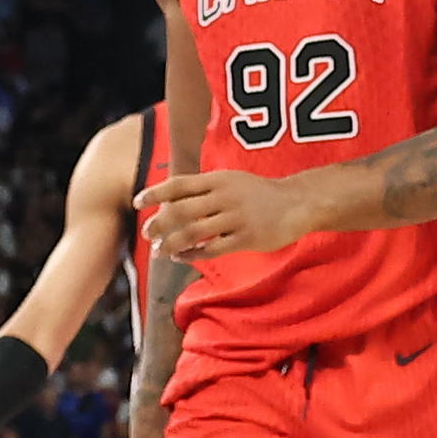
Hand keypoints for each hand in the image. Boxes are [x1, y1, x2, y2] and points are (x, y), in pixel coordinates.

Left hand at [137, 168, 309, 260]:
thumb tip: (168, 201)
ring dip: (171, 243)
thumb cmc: (259, 194)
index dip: (155, 193)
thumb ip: (204, 189)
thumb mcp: (232, 181)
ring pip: (193, 233)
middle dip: (159, 224)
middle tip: (147, 234)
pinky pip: (211, 249)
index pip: (179, 184)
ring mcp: (237, 218)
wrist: (298, 203)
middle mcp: (226, 196)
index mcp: (220, 179)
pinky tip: (181, 257)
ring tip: (159, 251)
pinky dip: (191, 255)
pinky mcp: (247, 238)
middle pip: (181, 211)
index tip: (138, 202)